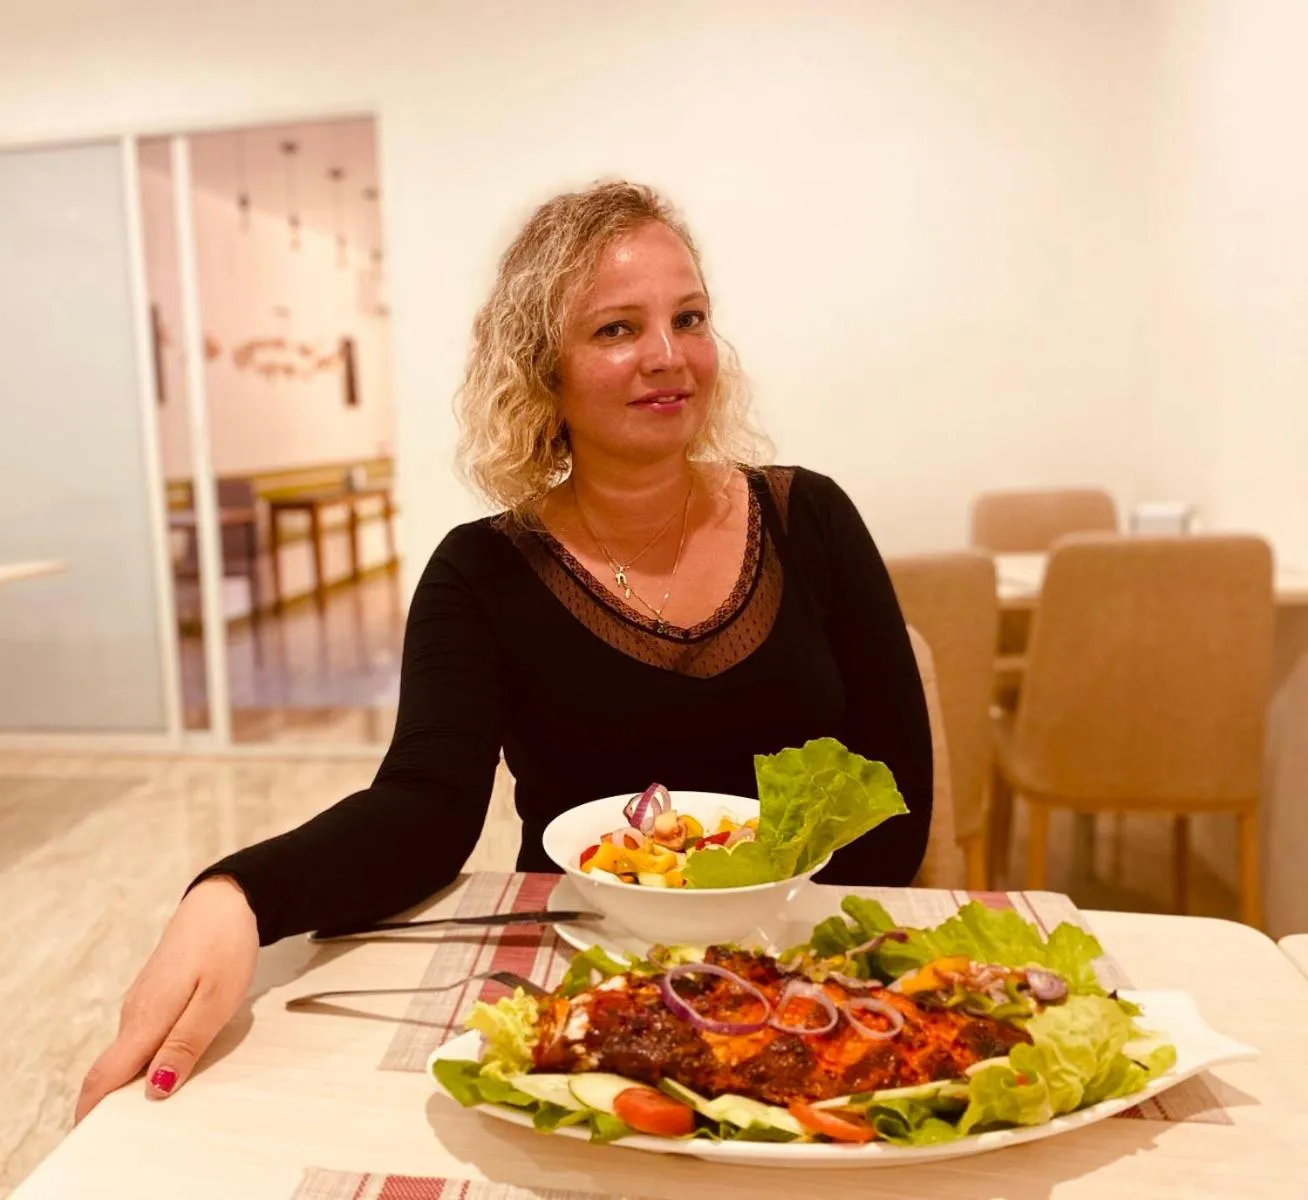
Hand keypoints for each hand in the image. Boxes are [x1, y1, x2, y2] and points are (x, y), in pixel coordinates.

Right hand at [75, 875, 258, 1122]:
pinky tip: (174, 1062)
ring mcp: (142, 1003)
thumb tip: (155, 1088)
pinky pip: (145, 1035)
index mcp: (146, 1019)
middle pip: (115, 1069)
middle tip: (144, 1125)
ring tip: (165, 1099)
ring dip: (139, 1078)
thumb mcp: (215, 1001)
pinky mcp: (154, 995)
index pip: (105, 1074)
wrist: (224, 902)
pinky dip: (152, 1056)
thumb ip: (185, 1044)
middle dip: (119, 1101)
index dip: (93, 1109)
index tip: (94, 1134)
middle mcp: (135, 1014)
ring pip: (132, 1052)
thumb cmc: (224, 947)